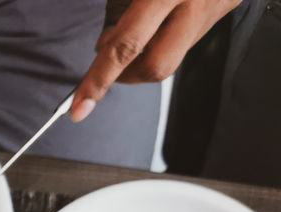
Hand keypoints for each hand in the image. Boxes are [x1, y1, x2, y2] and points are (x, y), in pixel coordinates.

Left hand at [72, 0, 239, 120]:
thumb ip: (118, 2)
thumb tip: (103, 39)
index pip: (126, 46)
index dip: (98, 81)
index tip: (78, 108)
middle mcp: (195, 3)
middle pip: (155, 67)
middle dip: (125, 74)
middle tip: (106, 54)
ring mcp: (216, 7)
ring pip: (173, 54)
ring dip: (144, 53)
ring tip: (132, 26)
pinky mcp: (226, 5)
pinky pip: (187, 34)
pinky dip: (164, 34)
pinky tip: (158, 15)